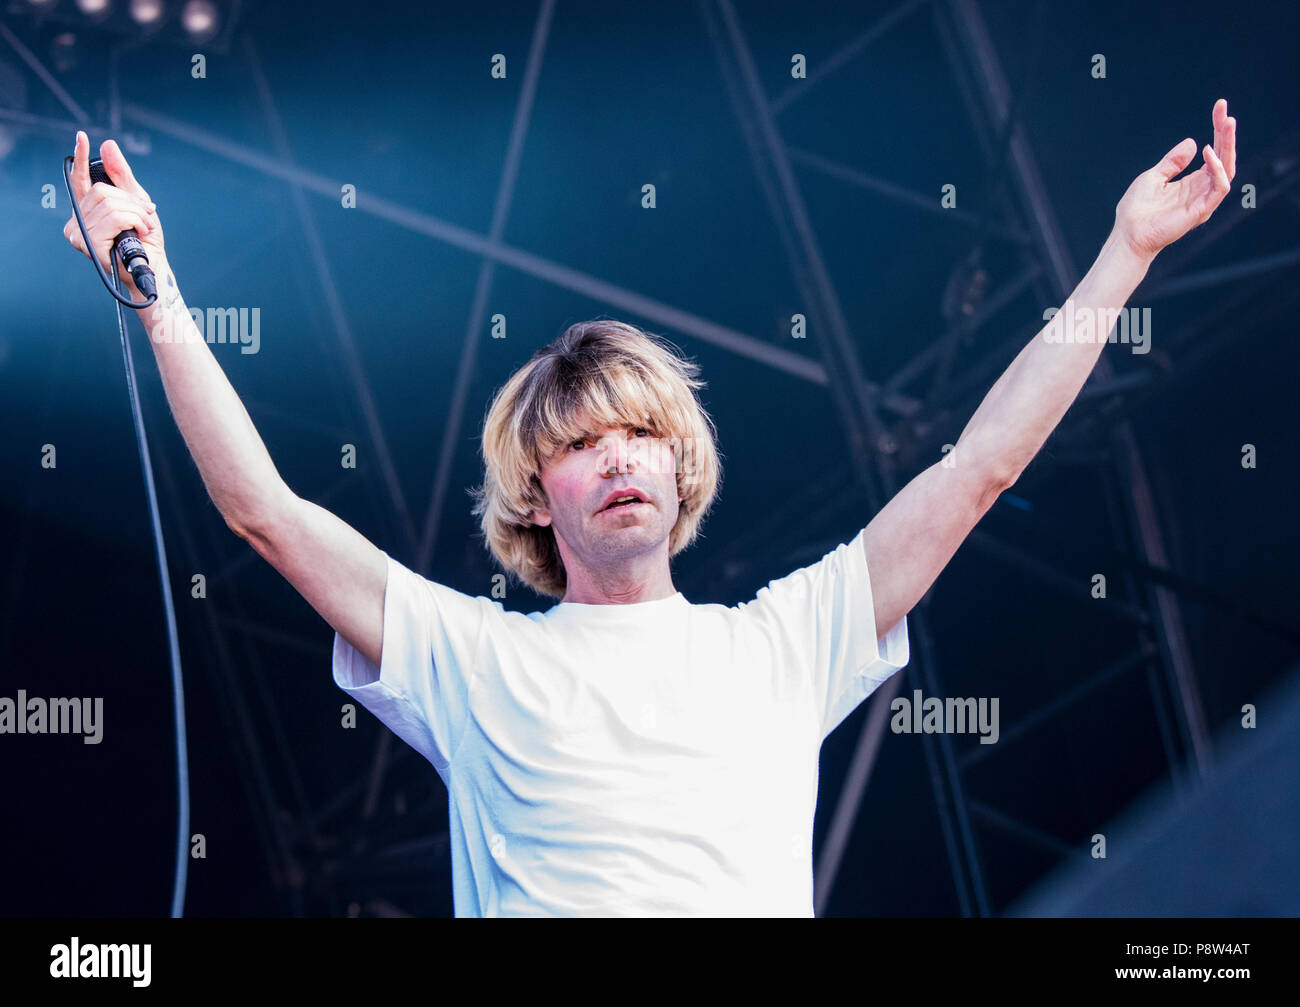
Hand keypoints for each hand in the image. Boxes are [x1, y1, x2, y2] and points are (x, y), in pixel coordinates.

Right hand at [63, 131, 166, 292]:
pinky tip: (139, 234)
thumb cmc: (145, 240)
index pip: (80, 179)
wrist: (153, 267)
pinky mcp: (89, 242)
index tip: (82, 137)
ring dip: (137, 214)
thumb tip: (107, 145)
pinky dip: (134, 221)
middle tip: (145, 217)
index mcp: (88, 209)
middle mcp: (78, 220)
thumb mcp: (138, 202)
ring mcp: (79, 232)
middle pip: (102, 190)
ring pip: (111, 203)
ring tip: (144, 228)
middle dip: (131, 201)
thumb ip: (122, 176)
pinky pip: (115, 217)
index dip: (80, 158)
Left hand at [1113, 98, 1236, 260]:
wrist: (1127, 235)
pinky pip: (1219, 188)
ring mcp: (1203, 201)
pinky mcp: (1201, 211)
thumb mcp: (1154, 177)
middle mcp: (1202, 191)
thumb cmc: (1136, 211)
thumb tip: (1193, 142)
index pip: (1213, 153)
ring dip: (1228, 147)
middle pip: (1223, 159)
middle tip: (1227, 113)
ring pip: (1226, 170)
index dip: (1218, 130)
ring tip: (1225, 125)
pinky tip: (1208, 153)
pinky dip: (1216, 169)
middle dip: (1227, 135)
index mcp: (1192, 183)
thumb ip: (1173, 162)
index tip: (1220, 107)